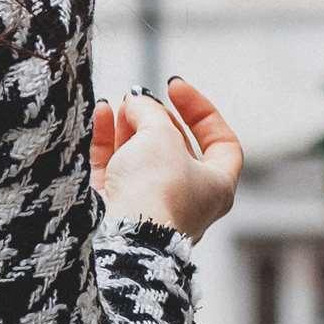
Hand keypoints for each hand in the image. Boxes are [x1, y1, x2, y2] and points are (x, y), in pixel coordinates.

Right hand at [90, 74, 243, 242]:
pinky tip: (103, 113)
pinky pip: (114, 167)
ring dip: (131, 126)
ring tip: (121, 105)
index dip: (201, 111)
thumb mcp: (162, 134)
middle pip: (175, 148)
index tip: (174, 87)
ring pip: (142, 158)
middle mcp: (187, 199)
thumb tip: (138, 102)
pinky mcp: (118, 209)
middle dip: (157, 118)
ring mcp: (151, 205)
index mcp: (216, 186)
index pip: (221, 142)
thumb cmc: (158, 190)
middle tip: (140, 99)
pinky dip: (108, 140)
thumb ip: (152, 111)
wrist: (125, 236)